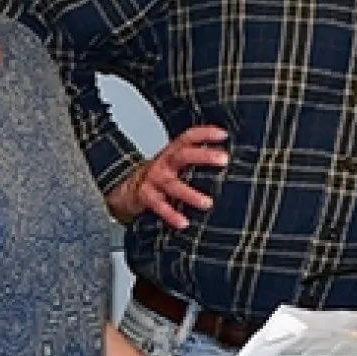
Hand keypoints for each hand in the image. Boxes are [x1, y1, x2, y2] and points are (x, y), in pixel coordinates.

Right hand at [109, 126, 228, 227]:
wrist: (127, 188)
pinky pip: (159, 206)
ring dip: (191, 194)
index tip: (223, 135)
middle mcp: (164, 163)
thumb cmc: (160, 176)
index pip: (188, 138)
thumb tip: (229, 162)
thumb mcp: (175, 164)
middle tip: (224, 160)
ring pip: (173, 185)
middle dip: (204, 156)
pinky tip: (183, 222)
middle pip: (183, 156)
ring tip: (207, 203)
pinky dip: (171, 215)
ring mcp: (154, 180)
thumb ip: (194, 161)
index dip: (205, 133)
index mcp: (172, 153)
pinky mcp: (146, 196)